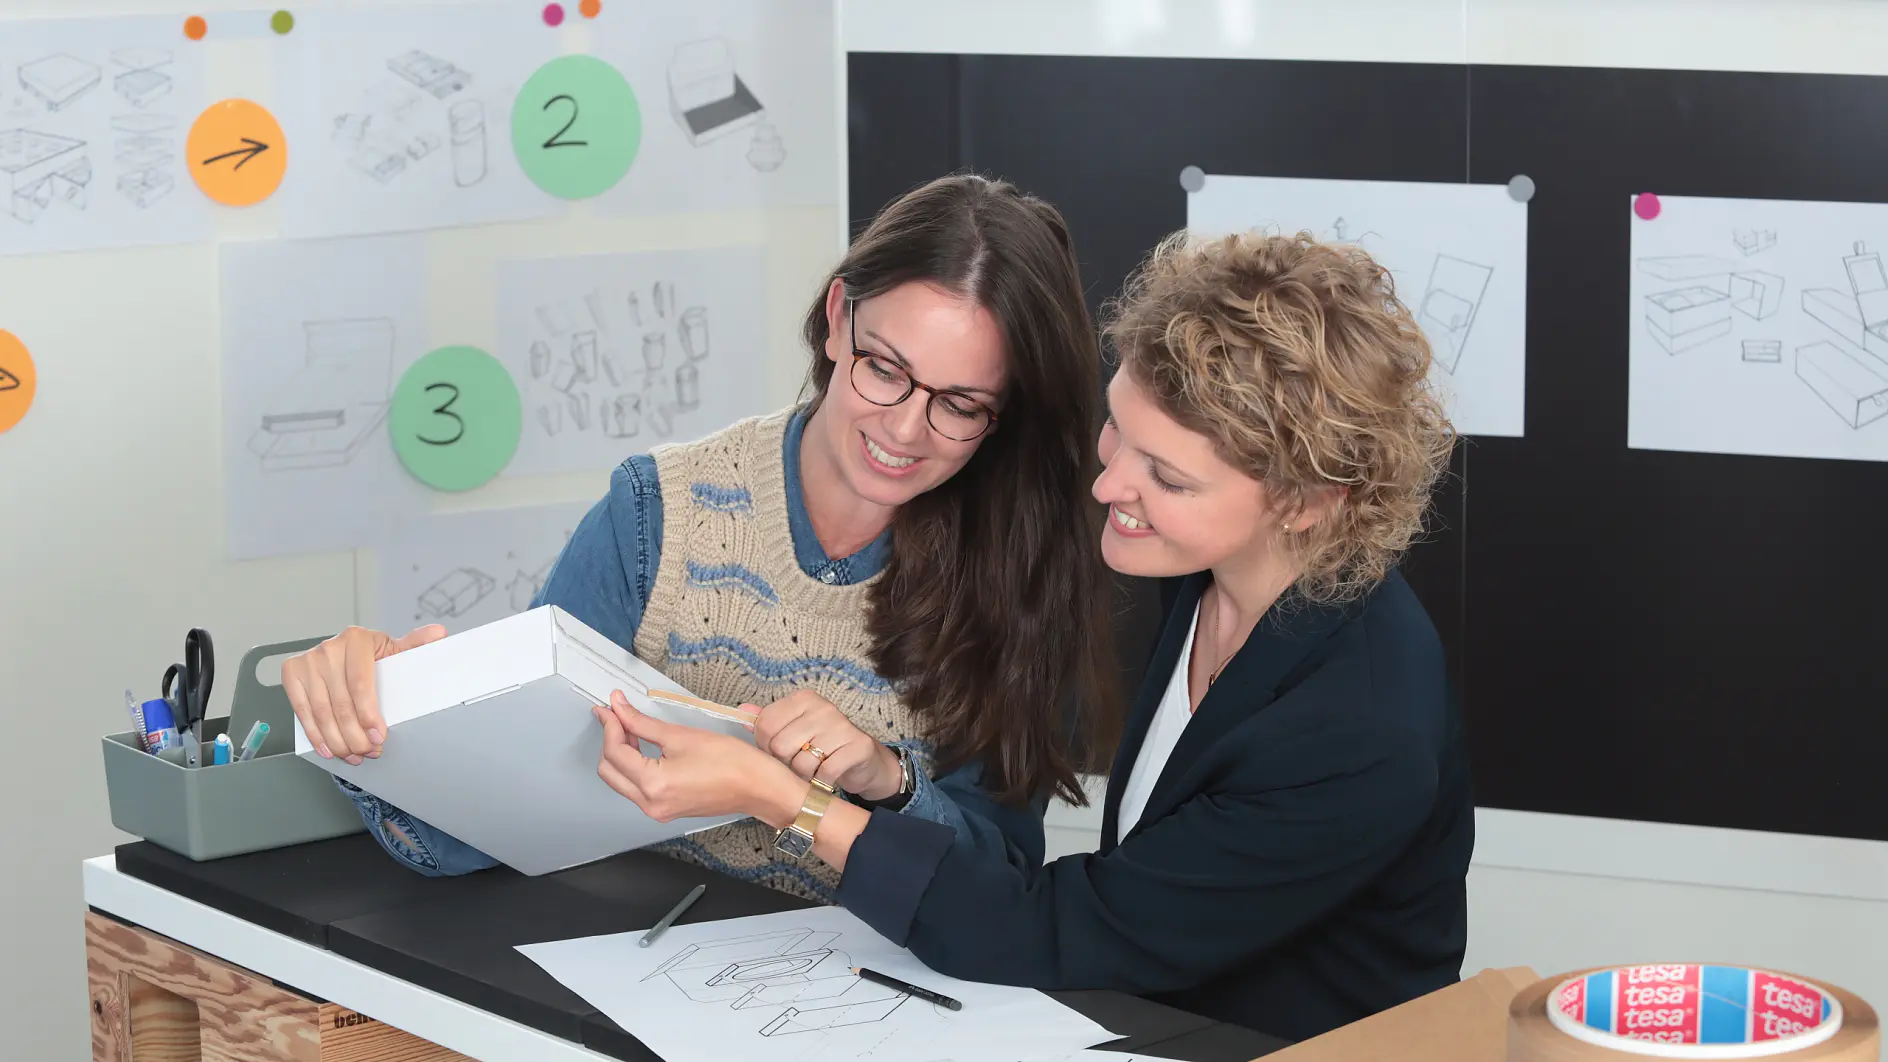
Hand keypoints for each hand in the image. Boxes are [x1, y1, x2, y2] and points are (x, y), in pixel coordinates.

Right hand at [282, 624, 445, 763]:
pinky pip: (303, 711)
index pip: (361, 685)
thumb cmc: (371, 654)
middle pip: (341, 703)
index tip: (379, 736)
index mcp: (356, 639)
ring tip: (352, 754)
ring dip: (337, 740)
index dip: (369, 715)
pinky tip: (328, 748)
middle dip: (355, 735)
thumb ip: (415, 644)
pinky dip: (315, 734)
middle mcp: (329, 648)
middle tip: (368, 751)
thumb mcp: (393, 648)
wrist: (343, 650)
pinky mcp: (292, 674)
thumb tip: (438, 634)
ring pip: (322, 712)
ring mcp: (307, 661)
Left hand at [595, 691, 802, 826]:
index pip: (615, 751)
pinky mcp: (665, 810)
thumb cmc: (731, 762)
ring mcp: (656, 810)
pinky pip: (636, 788)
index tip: (610, 706)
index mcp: (653, 784)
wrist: (759, 787)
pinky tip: (644, 749)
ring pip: (620, 780)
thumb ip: (642, 722)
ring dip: (621, 754)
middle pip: (609, 770)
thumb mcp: (681, 735)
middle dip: (611, 740)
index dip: (610, 724)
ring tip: (632, 729)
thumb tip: (619, 708)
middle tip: (618, 715)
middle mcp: (649, 803)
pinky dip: (634, 767)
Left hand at [749, 690, 903, 800]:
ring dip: (805, 776)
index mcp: (803, 699)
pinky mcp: (858, 746)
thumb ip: (770, 722)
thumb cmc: (825, 745)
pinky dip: (823, 782)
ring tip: (814, 771)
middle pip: (780, 746)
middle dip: (786, 764)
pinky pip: (825, 773)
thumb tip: (742, 710)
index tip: (779, 754)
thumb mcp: (796, 729)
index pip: (765, 725)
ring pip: (802, 763)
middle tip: (799, 764)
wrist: (866, 761)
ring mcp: (842, 725)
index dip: (766, 747)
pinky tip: (828, 777)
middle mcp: (823, 707)